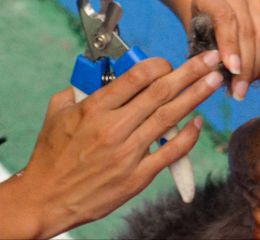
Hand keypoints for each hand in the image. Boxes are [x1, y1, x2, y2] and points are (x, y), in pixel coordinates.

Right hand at [14, 50, 223, 234]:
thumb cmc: (50, 158)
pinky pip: (169, 152)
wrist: (45, 200)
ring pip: (170, 117)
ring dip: (196, 96)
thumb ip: (77, 90)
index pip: (136, 77)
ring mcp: (127, 154)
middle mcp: (113, 128)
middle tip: (211, 58)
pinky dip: (188, 136)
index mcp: (94, 109)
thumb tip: (94, 74)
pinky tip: (198, 123)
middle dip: (190, 71)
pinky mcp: (135, 177)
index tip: (169, 62)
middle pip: (161, 92)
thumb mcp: (56, 115)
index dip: (158, 64)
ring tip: (214, 81)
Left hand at [190, 0, 259, 99]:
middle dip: (245, 66)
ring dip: (258, 67)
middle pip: (247, 30)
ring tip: (247, 85)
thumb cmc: (200, 32)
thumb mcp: (194, 40)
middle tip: (239, 90)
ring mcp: (256, 3)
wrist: (210, 15)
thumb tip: (222, 77)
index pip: (225, 17)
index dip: (230, 44)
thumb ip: (205, 54)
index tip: (232, 70)